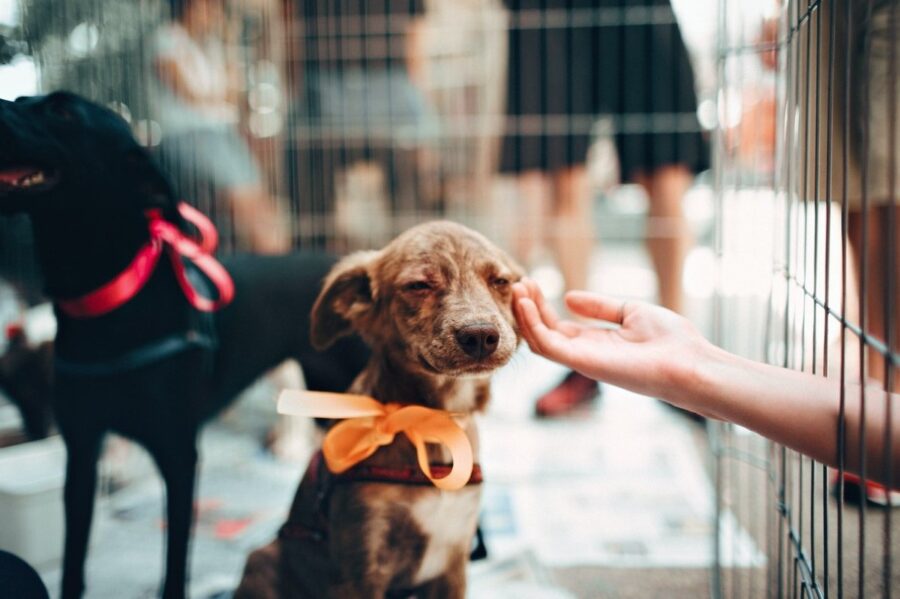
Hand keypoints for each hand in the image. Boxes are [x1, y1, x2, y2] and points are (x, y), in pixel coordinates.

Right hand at [512, 279, 713, 400]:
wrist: (690, 362)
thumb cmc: (670, 341)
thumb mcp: (631, 311)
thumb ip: (599, 307)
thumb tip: (568, 298)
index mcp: (596, 343)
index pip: (557, 326)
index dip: (540, 305)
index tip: (530, 282)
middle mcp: (585, 354)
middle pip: (543, 332)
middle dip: (528, 308)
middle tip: (518, 283)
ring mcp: (583, 360)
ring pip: (539, 340)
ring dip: (525, 315)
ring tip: (518, 289)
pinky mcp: (583, 362)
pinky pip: (548, 345)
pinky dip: (533, 324)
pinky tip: (526, 303)